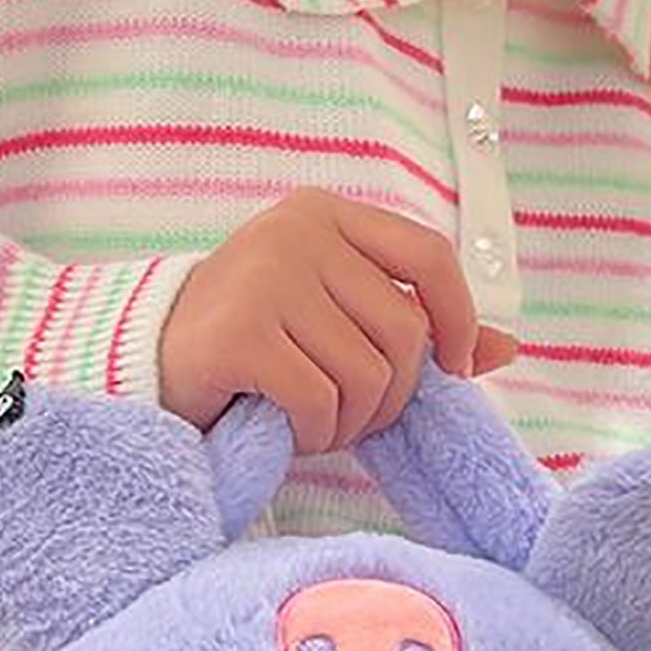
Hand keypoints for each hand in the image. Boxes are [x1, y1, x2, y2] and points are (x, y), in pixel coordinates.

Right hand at [157, 187, 517, 452]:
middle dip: (390, 397)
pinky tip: (284, 428)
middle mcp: (297, 233)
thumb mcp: (333, 319)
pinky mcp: (239, 333)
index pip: (429, 256)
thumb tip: (507, 349)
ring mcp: (266, 277)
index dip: (458, 320)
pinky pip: (321, 403)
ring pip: (368, 376)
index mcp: (326, 216)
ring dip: (348, 422)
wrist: (144, 368)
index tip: (456, 370)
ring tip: (310, 420)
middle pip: (404, 333)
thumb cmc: (248, 347)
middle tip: (349, 415)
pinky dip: (312, 434)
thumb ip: (413, 324)